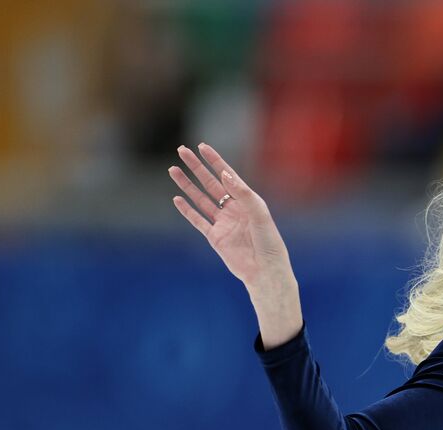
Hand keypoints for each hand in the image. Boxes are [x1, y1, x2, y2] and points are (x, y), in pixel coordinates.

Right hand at [168, 142, 295, 294]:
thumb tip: (224, 173)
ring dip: (187, 185)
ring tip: (173, 169)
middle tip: (181, 150)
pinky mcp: (215, 238)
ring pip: (201, 199)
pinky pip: (198, 220)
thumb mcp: (259, 213)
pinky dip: (187, 210)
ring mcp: (223, 223)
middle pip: (211, 183)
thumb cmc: (269, 242)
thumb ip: (243, 193)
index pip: (228, 176)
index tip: (202, 146)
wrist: (265, 271)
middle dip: (196, 167)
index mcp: (247, 201)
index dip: (215, 161)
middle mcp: (234, 209)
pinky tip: (177, 198)